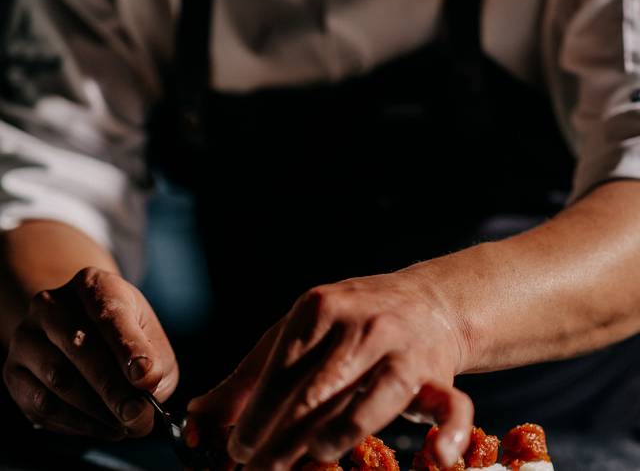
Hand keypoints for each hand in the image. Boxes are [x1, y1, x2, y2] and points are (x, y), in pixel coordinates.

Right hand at [3, 267, 177, 439]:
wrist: (81, 329)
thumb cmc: (124, 332)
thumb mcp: (149, 335)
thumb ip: (153, 358)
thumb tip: (146, 382)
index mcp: (92, 284)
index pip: (109, 313)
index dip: (128, 348)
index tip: (144, 376)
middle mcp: (52, 304)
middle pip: (80, 347)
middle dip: (113, 388)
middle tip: (136, 413)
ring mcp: (26, 336)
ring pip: (59, 379)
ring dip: (96, 409)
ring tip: (124, 422)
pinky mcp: (12, 370)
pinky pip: (42, 404)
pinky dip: (75, 422)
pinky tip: (100, 425)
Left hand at [187, 270, 472, 469]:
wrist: (424, 302)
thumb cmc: (348, 321)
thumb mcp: (297, 332)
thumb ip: (251, 373)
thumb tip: (199, 413)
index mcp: (321, 307)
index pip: (281, 369)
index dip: (256, 415)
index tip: (236, 451)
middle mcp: (363, 325)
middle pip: (315, 393)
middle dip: (281, 440)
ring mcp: (403, 349)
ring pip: (367, 404)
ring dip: (333, 440)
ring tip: (305, 463)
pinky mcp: (438, 374)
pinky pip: (449, 408)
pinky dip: (445, 435)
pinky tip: (434, 459)